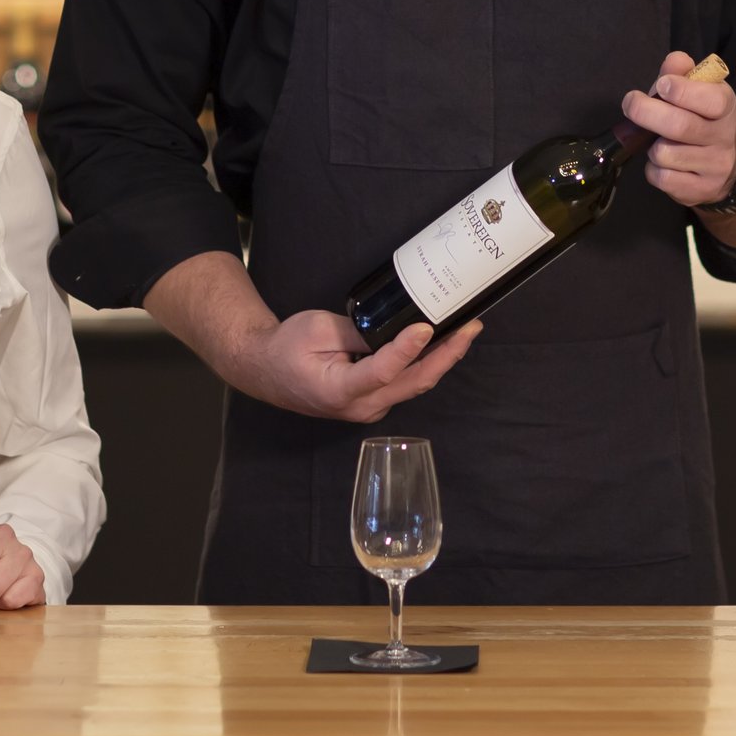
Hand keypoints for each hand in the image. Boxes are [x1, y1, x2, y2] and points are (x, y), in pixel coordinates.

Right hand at [225, 308, 482, 422]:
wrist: (265, 370)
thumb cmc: (287, 347)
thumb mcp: (318, 330)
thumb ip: (358, 333)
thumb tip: (397, 329)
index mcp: (340, 390)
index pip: (382, 371)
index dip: (406, 349)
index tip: (426, 327)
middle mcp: (361, 407)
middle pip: (413, 383)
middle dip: (446, 355)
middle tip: (471, 326)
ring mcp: (369, 409)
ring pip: (414, 385)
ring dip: (442, 359)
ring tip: (466, 330)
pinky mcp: (373, 402)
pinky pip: (405, 384)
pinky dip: (426, 364)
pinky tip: (441, 342)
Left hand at [622, 50, 735, 207]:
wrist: (726, 163)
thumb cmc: (699, 118)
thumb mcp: (695, 91)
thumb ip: (681, 73)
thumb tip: (675, 60)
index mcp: (725, 105)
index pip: (713, 100)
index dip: (684, 92)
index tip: (662, 85)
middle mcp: (724, 136)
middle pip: (681, 126)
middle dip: (647, 113)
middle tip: (631, 103)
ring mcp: (715, 166)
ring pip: (665, 154)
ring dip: (650, 146)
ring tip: (657, 140)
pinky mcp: (701, 190)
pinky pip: (662, 178)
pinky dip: (653, 169)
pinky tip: (662, 163)